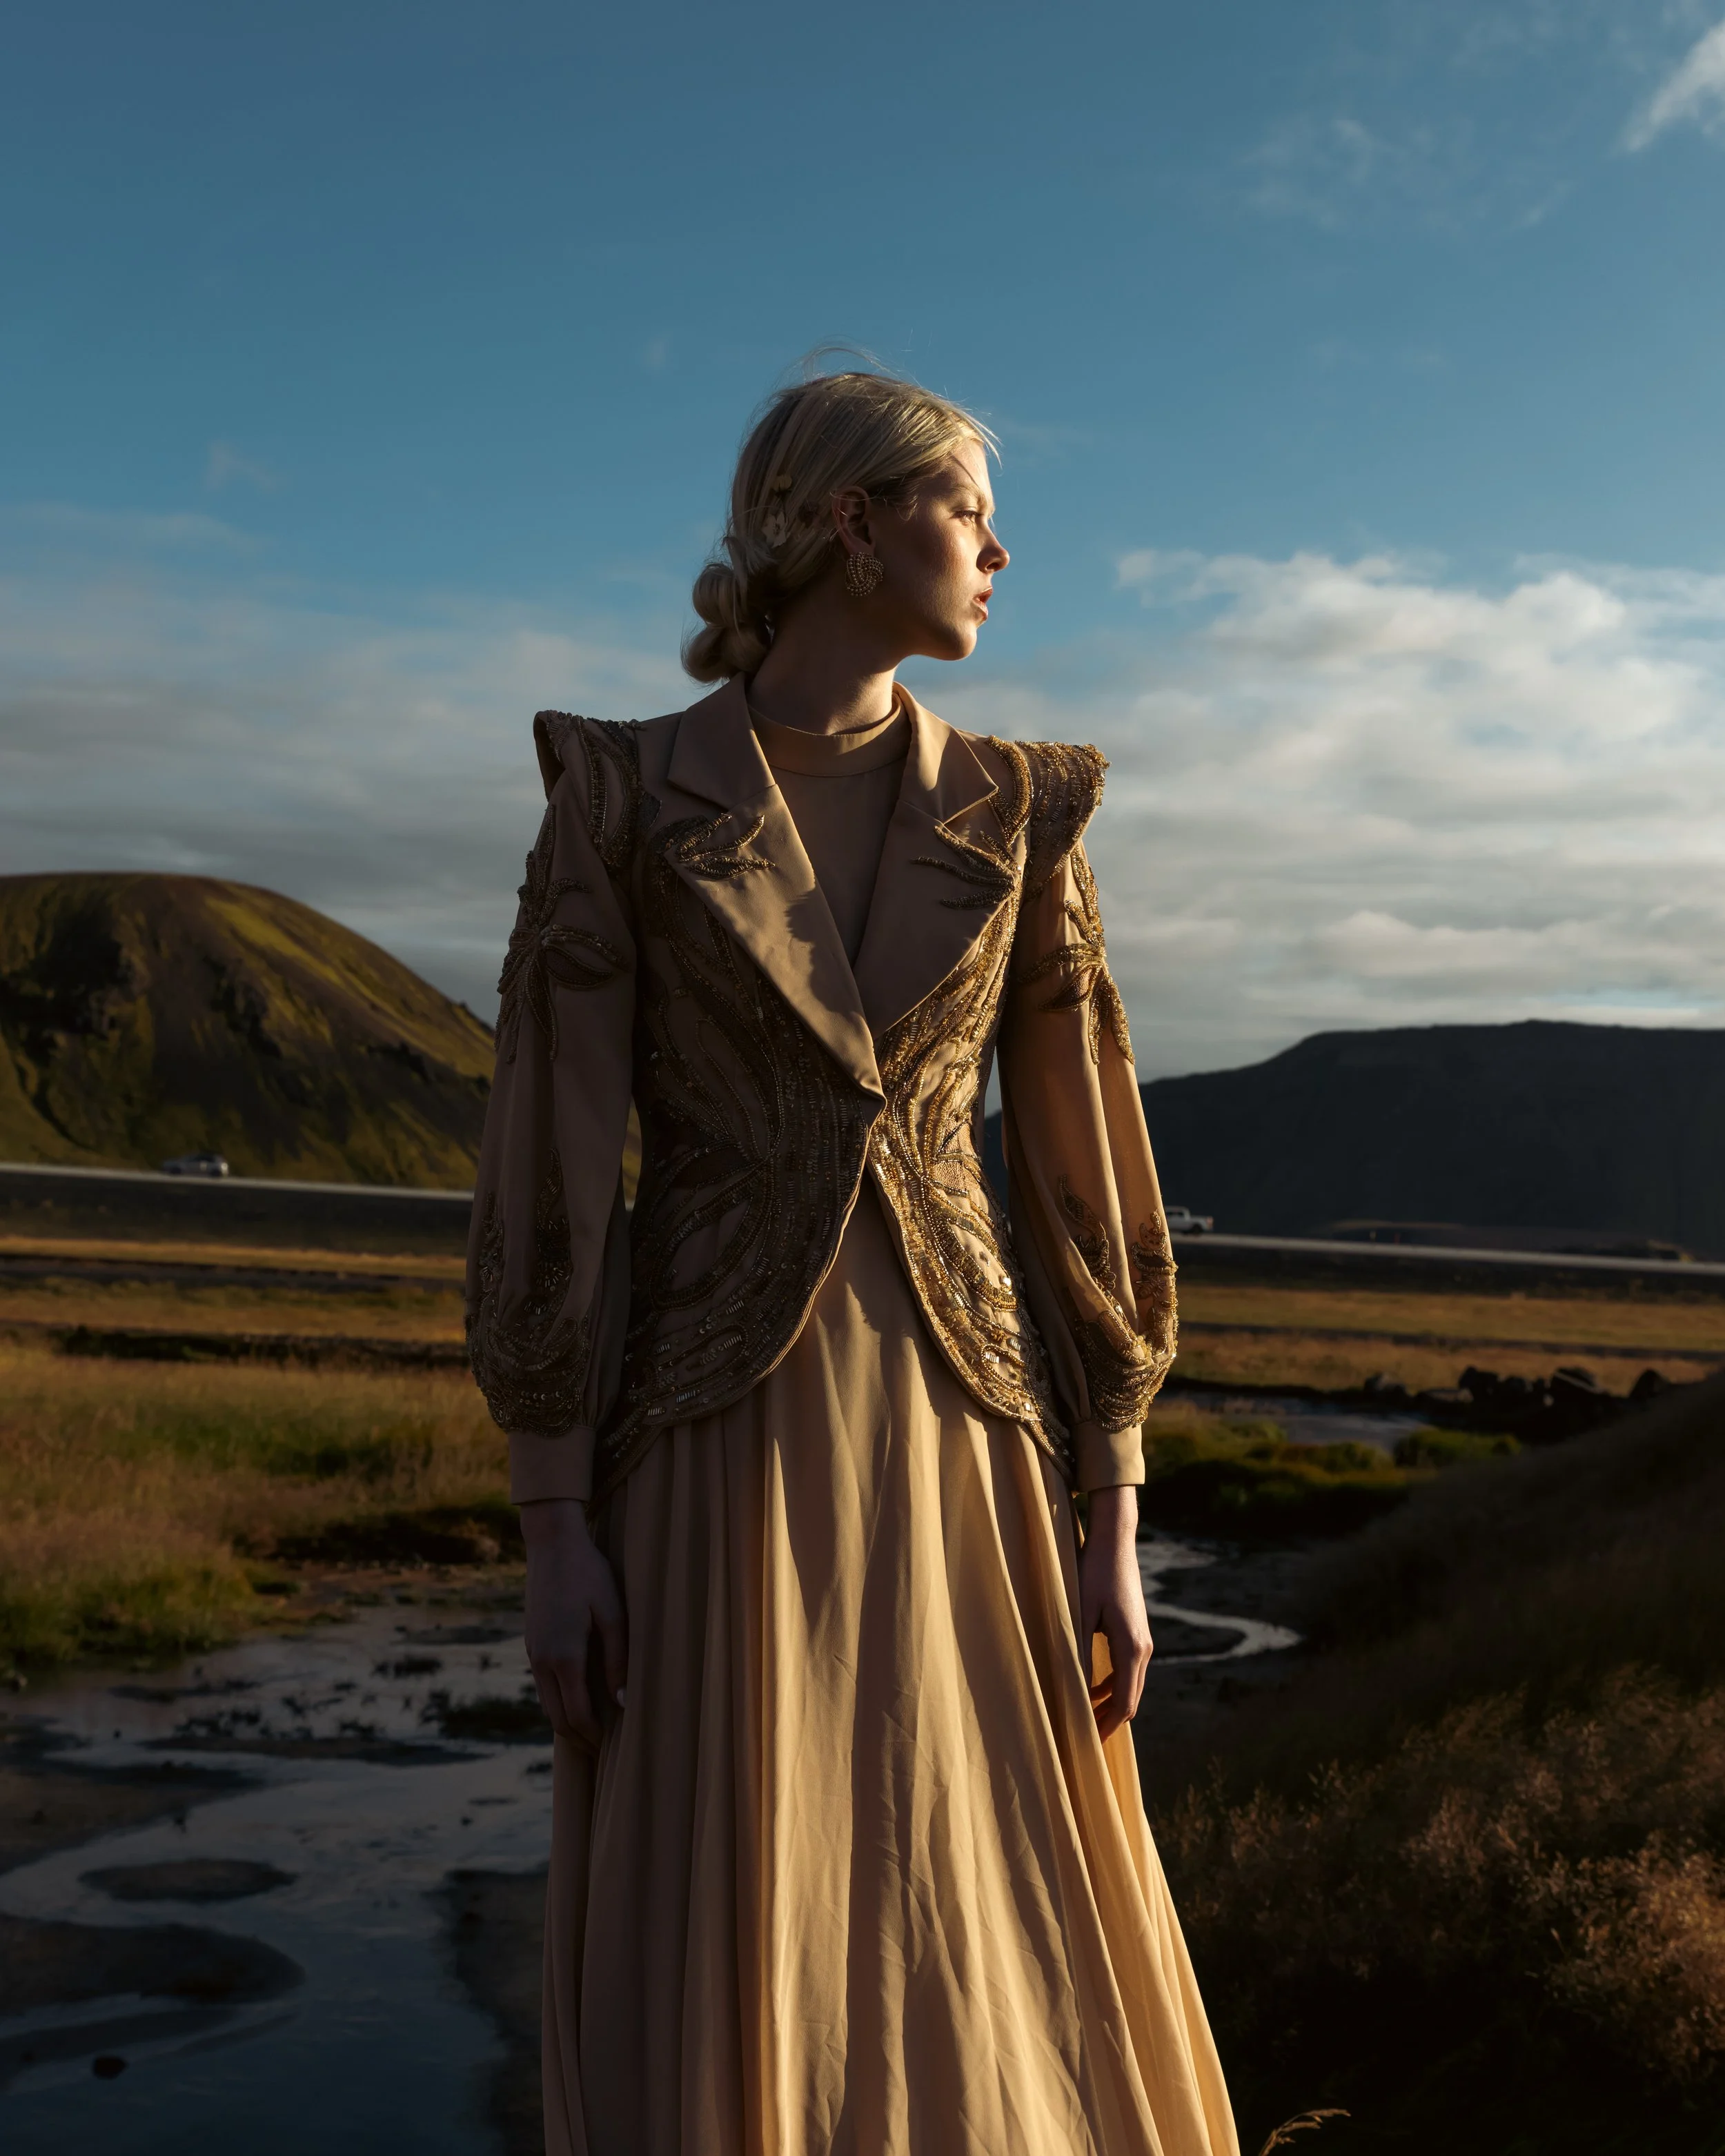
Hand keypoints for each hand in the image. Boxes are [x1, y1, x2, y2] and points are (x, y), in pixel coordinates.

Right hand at [521, 1498, 627, 1746]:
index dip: (593, 1735)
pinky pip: (543, 1684)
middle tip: (600, 1751)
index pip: (576, 1714)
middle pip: (556, 1717)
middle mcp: (542, 1660)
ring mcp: (533, 1651)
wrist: (552, 1543)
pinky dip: (558, 1700)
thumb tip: (623, 1703)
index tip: (610, 1748)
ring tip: (590, 1731)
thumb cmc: (589, 1573)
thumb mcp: (612, 1613)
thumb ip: (618, 1660)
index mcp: (564, 1656)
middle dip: (577, 1737)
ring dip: (565, 1720)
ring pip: (546, 1702)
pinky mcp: (532, 1642)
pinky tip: (575, 1698)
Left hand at [1078, 1484, 1152, 1740]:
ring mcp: (1143, 1640)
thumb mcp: (1079, 1613)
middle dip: (1108, 1721)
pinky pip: (1127, 1669)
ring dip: (1109, 1703)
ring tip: (1083, 1718)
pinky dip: (1111, 1685)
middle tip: (1083, 1739)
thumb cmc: (1093, 1573)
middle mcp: (1143, 1649)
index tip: (1088, 1745)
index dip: (1106, 1727)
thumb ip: (1077, 1652)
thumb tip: (1072, 1691)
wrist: (1114, 1541)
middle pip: (1130, 1699)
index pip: (1123, 1704)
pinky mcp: (1136, 1631)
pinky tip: (1090, 1687)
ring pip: (1130, 1685)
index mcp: (1131, 1649)